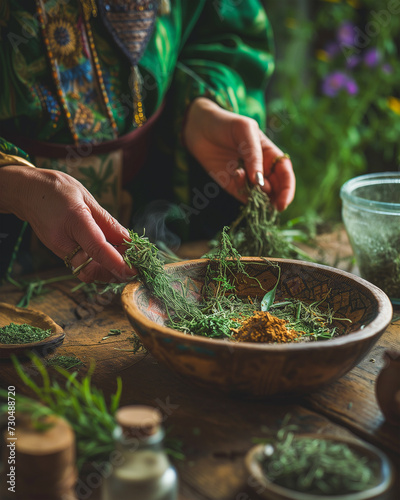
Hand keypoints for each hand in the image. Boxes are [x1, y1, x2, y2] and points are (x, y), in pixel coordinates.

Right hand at [0, 166, 134, 282]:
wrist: (26, 192)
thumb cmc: (57, 189)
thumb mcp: (86, 197)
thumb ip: (107, 221)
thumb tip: (128, 239)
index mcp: (74, 220)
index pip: (97, 248)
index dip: (117, 262)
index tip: (134, 270)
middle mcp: (64, 241)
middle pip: (92, 269)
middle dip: (115, 273)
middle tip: (135, 269)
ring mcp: (59, 250)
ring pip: (87, 272)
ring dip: (108, 273)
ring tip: (126, 264)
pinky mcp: (59, 254)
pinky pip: (81, 267)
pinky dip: (98, 267)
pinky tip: (112, 259)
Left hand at [183, 97, 294, 210]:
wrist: (199, 127)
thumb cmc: (226, 123)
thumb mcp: (245, 131)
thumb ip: (254, 154)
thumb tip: (259, 180)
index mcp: (270, 155)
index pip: (285, 175)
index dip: (287, 189)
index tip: (282, 203)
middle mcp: (262, 169)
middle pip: (276, 190)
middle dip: (276, 200)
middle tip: (269, 205)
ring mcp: (247, 179)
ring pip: (260, 196)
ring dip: (256, 195)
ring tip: (241, 175)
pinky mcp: (233, 186)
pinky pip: (243, 196)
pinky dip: (242, 191)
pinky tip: (235, 174)